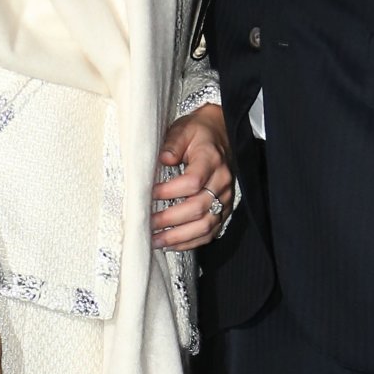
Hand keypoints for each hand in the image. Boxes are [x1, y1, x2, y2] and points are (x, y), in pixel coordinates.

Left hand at [151, 103, 232, 251]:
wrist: (222, 133)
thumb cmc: (199, 133)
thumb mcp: (183, 130)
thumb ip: (172, 144)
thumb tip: (162, 160)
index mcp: (211, 160)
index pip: (192, 181)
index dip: (169, 192)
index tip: (150, 194)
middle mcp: (221, 181)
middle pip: (198, 207)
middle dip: (170, 219)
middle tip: (147, 223)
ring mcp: (225, 197)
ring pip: (206, 225)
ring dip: (179, 236)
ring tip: (156, 240)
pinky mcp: (225, 209)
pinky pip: (211, 232)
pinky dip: (192, 242)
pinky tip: (173, 244)